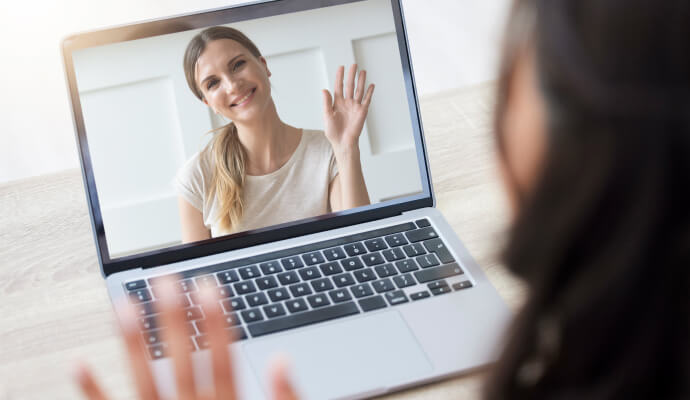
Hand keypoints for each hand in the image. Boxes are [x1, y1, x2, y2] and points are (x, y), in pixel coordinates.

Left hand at [74, 277, 298, 399]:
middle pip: (181, 361)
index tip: (209, 287)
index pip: (221, 359)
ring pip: (144, 382)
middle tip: (164, 282)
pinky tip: (79, 363)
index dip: (216, 321)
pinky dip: (93, 391)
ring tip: (122, 307)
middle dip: (172, 319)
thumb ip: (283, 399)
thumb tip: (282, 360)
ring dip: (132, 344)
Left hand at [322, 64, 374, 156]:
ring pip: (359, 90)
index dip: (339, 77)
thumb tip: (324, 90)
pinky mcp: (362, 111)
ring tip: (363, 71)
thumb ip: (326, 102)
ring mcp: (355, 106)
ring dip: (361, 81)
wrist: (343, 143)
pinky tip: (371, 85)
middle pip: (350, 85)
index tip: (341, 67)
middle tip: (353, 65)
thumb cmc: (333, 132)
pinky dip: (369, 92)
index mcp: (337, 103)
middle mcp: (347, 103)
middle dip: (351, 75)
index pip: (339, 86)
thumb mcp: (327, 116)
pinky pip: (366, 100)